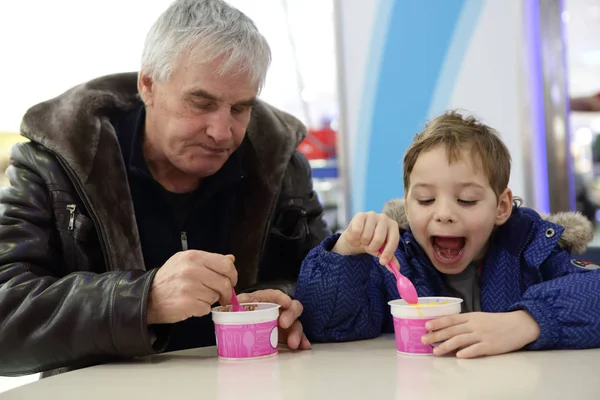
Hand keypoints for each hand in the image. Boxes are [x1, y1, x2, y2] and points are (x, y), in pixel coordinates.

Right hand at [147, 251, 236, 324]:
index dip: (233, 275)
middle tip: (223, 296)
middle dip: (226, 292)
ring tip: (197, 296)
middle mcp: (192, 270)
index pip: (225, 264)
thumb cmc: (170, 279)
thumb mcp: (187, 262)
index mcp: (194, 256)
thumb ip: (210, 261)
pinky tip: (192, 304)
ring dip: (210, 299)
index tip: (232, 281)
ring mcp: (189, 287)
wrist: (148, 297)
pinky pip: (207, 308)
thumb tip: (230, 259)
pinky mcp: (187, 304)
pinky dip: (202, 309)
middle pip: (225, 283)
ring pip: (215, 296)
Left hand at [237, 289, 310, 350]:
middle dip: (290, 315)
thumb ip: (236, 303)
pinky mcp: (288, 334)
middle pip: (292, 307)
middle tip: (284, 324)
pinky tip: (304, 346)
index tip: (285, 302)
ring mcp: (285, 322)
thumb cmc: (245, 311)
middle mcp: (280, 309)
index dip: (282, 298)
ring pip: (296, 324)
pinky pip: (298, 336)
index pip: (277, 295)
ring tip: (293, 344)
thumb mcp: (240, 305)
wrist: (245, 322)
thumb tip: (229, 304)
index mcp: (267, 300)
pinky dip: (302, 341)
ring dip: (297, 333)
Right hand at [333, 211, 399, 265]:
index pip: (393, 240)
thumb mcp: (381, 251)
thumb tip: (397, 269)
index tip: (382, 263)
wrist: (357, 237)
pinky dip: (355, 238)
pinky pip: (357, 231)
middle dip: (372, 248)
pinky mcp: (360, 215)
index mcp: (393, 226)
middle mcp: (384, 218)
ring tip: (363, 240)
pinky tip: (357, 236)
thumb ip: (389, 259)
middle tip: (369, 248)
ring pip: (366, 236)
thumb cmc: (372, 243)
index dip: (388, 253)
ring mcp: (372, 215)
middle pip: (379, 239)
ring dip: (363, 243)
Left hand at [421, 311, 540, 358]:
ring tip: (435, 351)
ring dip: (446, 346)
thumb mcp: (480, 318)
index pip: (451, 319)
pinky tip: (458, 356)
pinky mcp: (490, 346)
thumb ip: (465, 323)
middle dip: (436, 335)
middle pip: (452, 330)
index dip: (438, 322)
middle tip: (423, 340)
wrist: (519, 325)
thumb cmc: (497, 322)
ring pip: (460, 340)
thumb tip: (448, 329)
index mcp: (471, 317)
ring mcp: (482, 335)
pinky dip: (466, 352)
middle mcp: (475, 325)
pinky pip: (476, 349)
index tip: (426, 326)